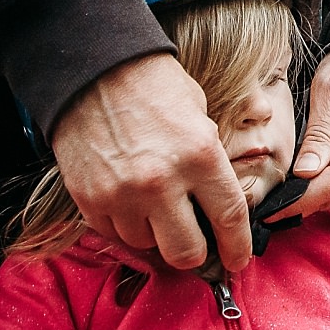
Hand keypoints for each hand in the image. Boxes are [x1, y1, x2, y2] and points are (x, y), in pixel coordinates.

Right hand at [49, 53, 253, 272]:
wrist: (96, 69)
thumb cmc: (155, 88)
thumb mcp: (201, 117)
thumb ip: (209, 165)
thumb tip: (217, 208)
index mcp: (200, 155)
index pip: (229, 219)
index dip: (238, 247)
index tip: (238, 260)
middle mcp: (162, 182)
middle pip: (187, 252)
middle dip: (197, 253)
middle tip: (197, 243)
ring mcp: (122, 195)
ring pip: (148, 246)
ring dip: (156, 235)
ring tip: (156, 208)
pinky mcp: (90, 201)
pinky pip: (115, 236)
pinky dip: (127, 228)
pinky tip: (131, 205)